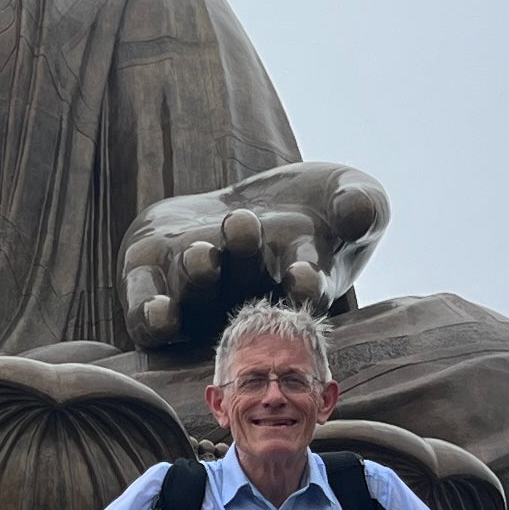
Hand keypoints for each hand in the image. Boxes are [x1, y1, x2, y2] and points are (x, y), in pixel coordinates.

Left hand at [121, 162, 389, 347]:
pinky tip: (158, 310)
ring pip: (195, 301)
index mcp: (298, 281)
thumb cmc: (318, 205)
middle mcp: (247, 296)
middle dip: (243, 262)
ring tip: (205, 254)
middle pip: (243, 290)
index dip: (303, 286)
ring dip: (199, 282)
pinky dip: (151, 316)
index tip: (304, 274)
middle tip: (244, 226)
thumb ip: (362, 203)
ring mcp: (199, 294)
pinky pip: (146, 315)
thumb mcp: (349, 193)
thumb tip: (359, 208)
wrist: (260, 202)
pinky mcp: (155, 280)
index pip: (305, 292)